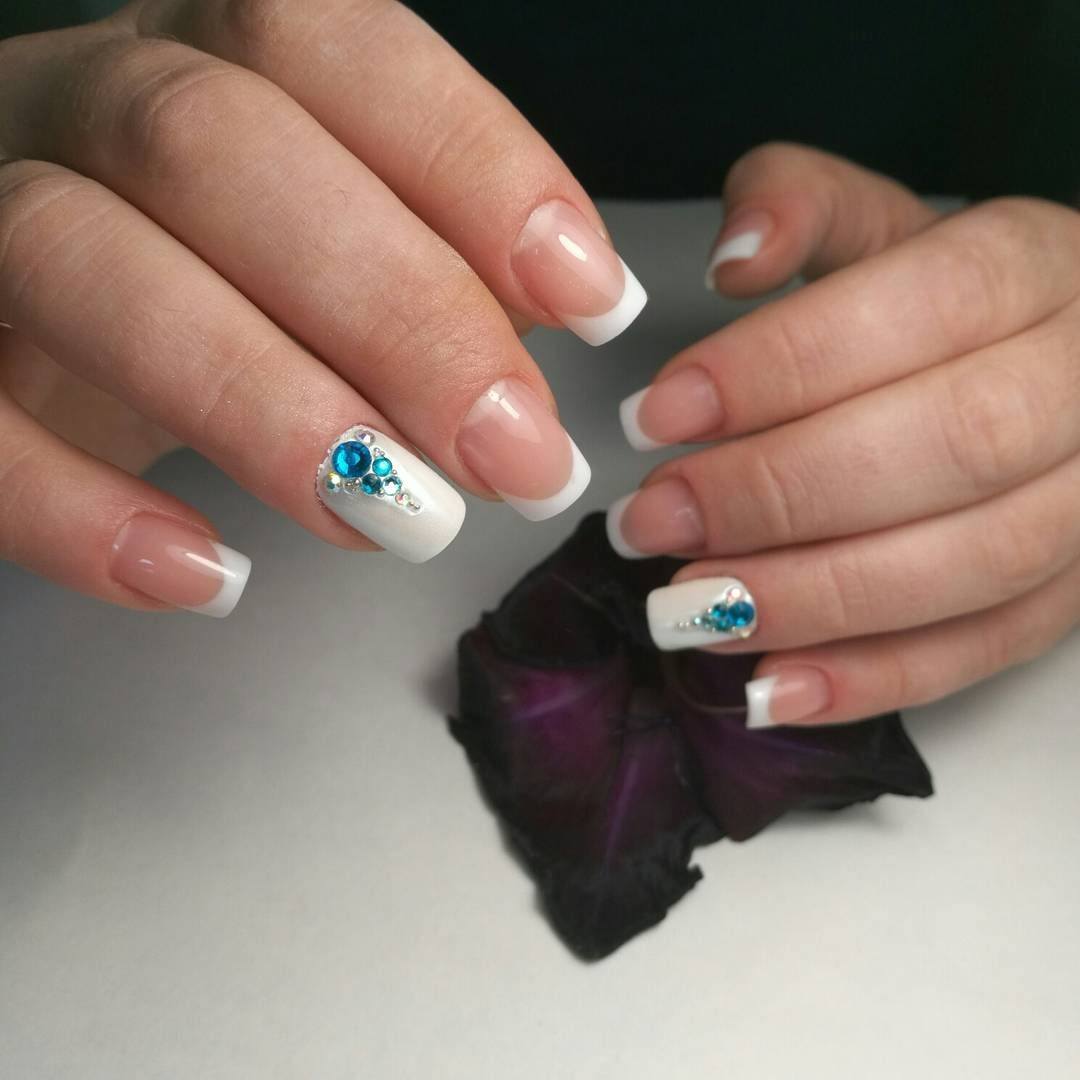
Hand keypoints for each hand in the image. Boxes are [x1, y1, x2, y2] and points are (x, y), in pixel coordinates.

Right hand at [0, 0, 644, 614]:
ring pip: (86, 262)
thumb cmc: (205, 279)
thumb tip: (565, 314)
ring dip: (267, 408)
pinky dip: (86, 514)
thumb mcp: (324, 248)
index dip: (473, 167)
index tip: (591, 301)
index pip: (332, 49)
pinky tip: (209, 576)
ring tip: (401, 523)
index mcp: (203, 60)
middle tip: (515, 459)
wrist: (20, 328)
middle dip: (399, 316)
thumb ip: (434, 260)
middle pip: (220, 151)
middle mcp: (78, 106)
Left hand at [608, 143, 1079, 726]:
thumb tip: (735, 258)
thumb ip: (801, 205)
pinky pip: (985, 650)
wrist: (1057, 362)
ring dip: (815, 598)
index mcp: (1032, 267)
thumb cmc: (940, 300)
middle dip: (780, 494)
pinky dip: (871, 680)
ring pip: (974, 563)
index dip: (778, 370)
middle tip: (653, 520)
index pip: (918, 309)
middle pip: (950, 445)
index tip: (656, 417)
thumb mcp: (877, 224)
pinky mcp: (1073, 591)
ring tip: (687, 607)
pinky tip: (766, 689)